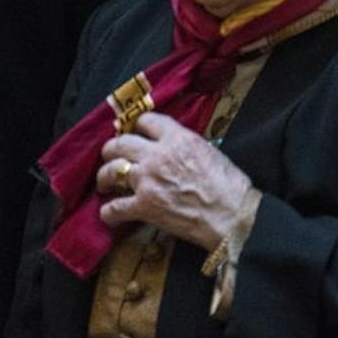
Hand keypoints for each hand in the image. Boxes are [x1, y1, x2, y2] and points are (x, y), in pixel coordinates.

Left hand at [97, 113, 253, 251]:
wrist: (232, 216)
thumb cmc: (230, 186)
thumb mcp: (209, 150)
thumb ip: (184, 144)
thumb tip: (172, 146)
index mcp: (176, 138)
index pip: (145, 120)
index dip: (137, 127)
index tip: (134, 133)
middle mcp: (156, 155)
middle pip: (120, 143)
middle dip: (111, 149)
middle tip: (110, 156)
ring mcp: (148, 180)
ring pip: (112, 170)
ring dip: (104, 177)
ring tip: (104, 183)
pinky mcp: (144, 206)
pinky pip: (116, 207)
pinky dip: (109, 212)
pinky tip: (109, 214)